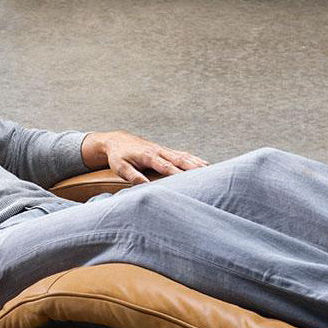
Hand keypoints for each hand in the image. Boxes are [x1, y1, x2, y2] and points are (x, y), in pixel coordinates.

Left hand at [86, 130, 208, 184]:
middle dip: (193, 166)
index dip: (178, 172)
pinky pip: (181, 154)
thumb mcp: (120, 167)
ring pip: (183, 155)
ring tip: (211, 169)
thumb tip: (145, 186)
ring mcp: (162, 149)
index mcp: (148, 156)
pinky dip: (193, 158)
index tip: (189, 179)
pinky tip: (202, 163)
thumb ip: (133, 176)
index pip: (166, 166)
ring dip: (196, 162)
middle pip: (179, 159)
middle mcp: (158, 151)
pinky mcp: (164, 150)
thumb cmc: (118, 156)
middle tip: (207, 173)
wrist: (116, 140)